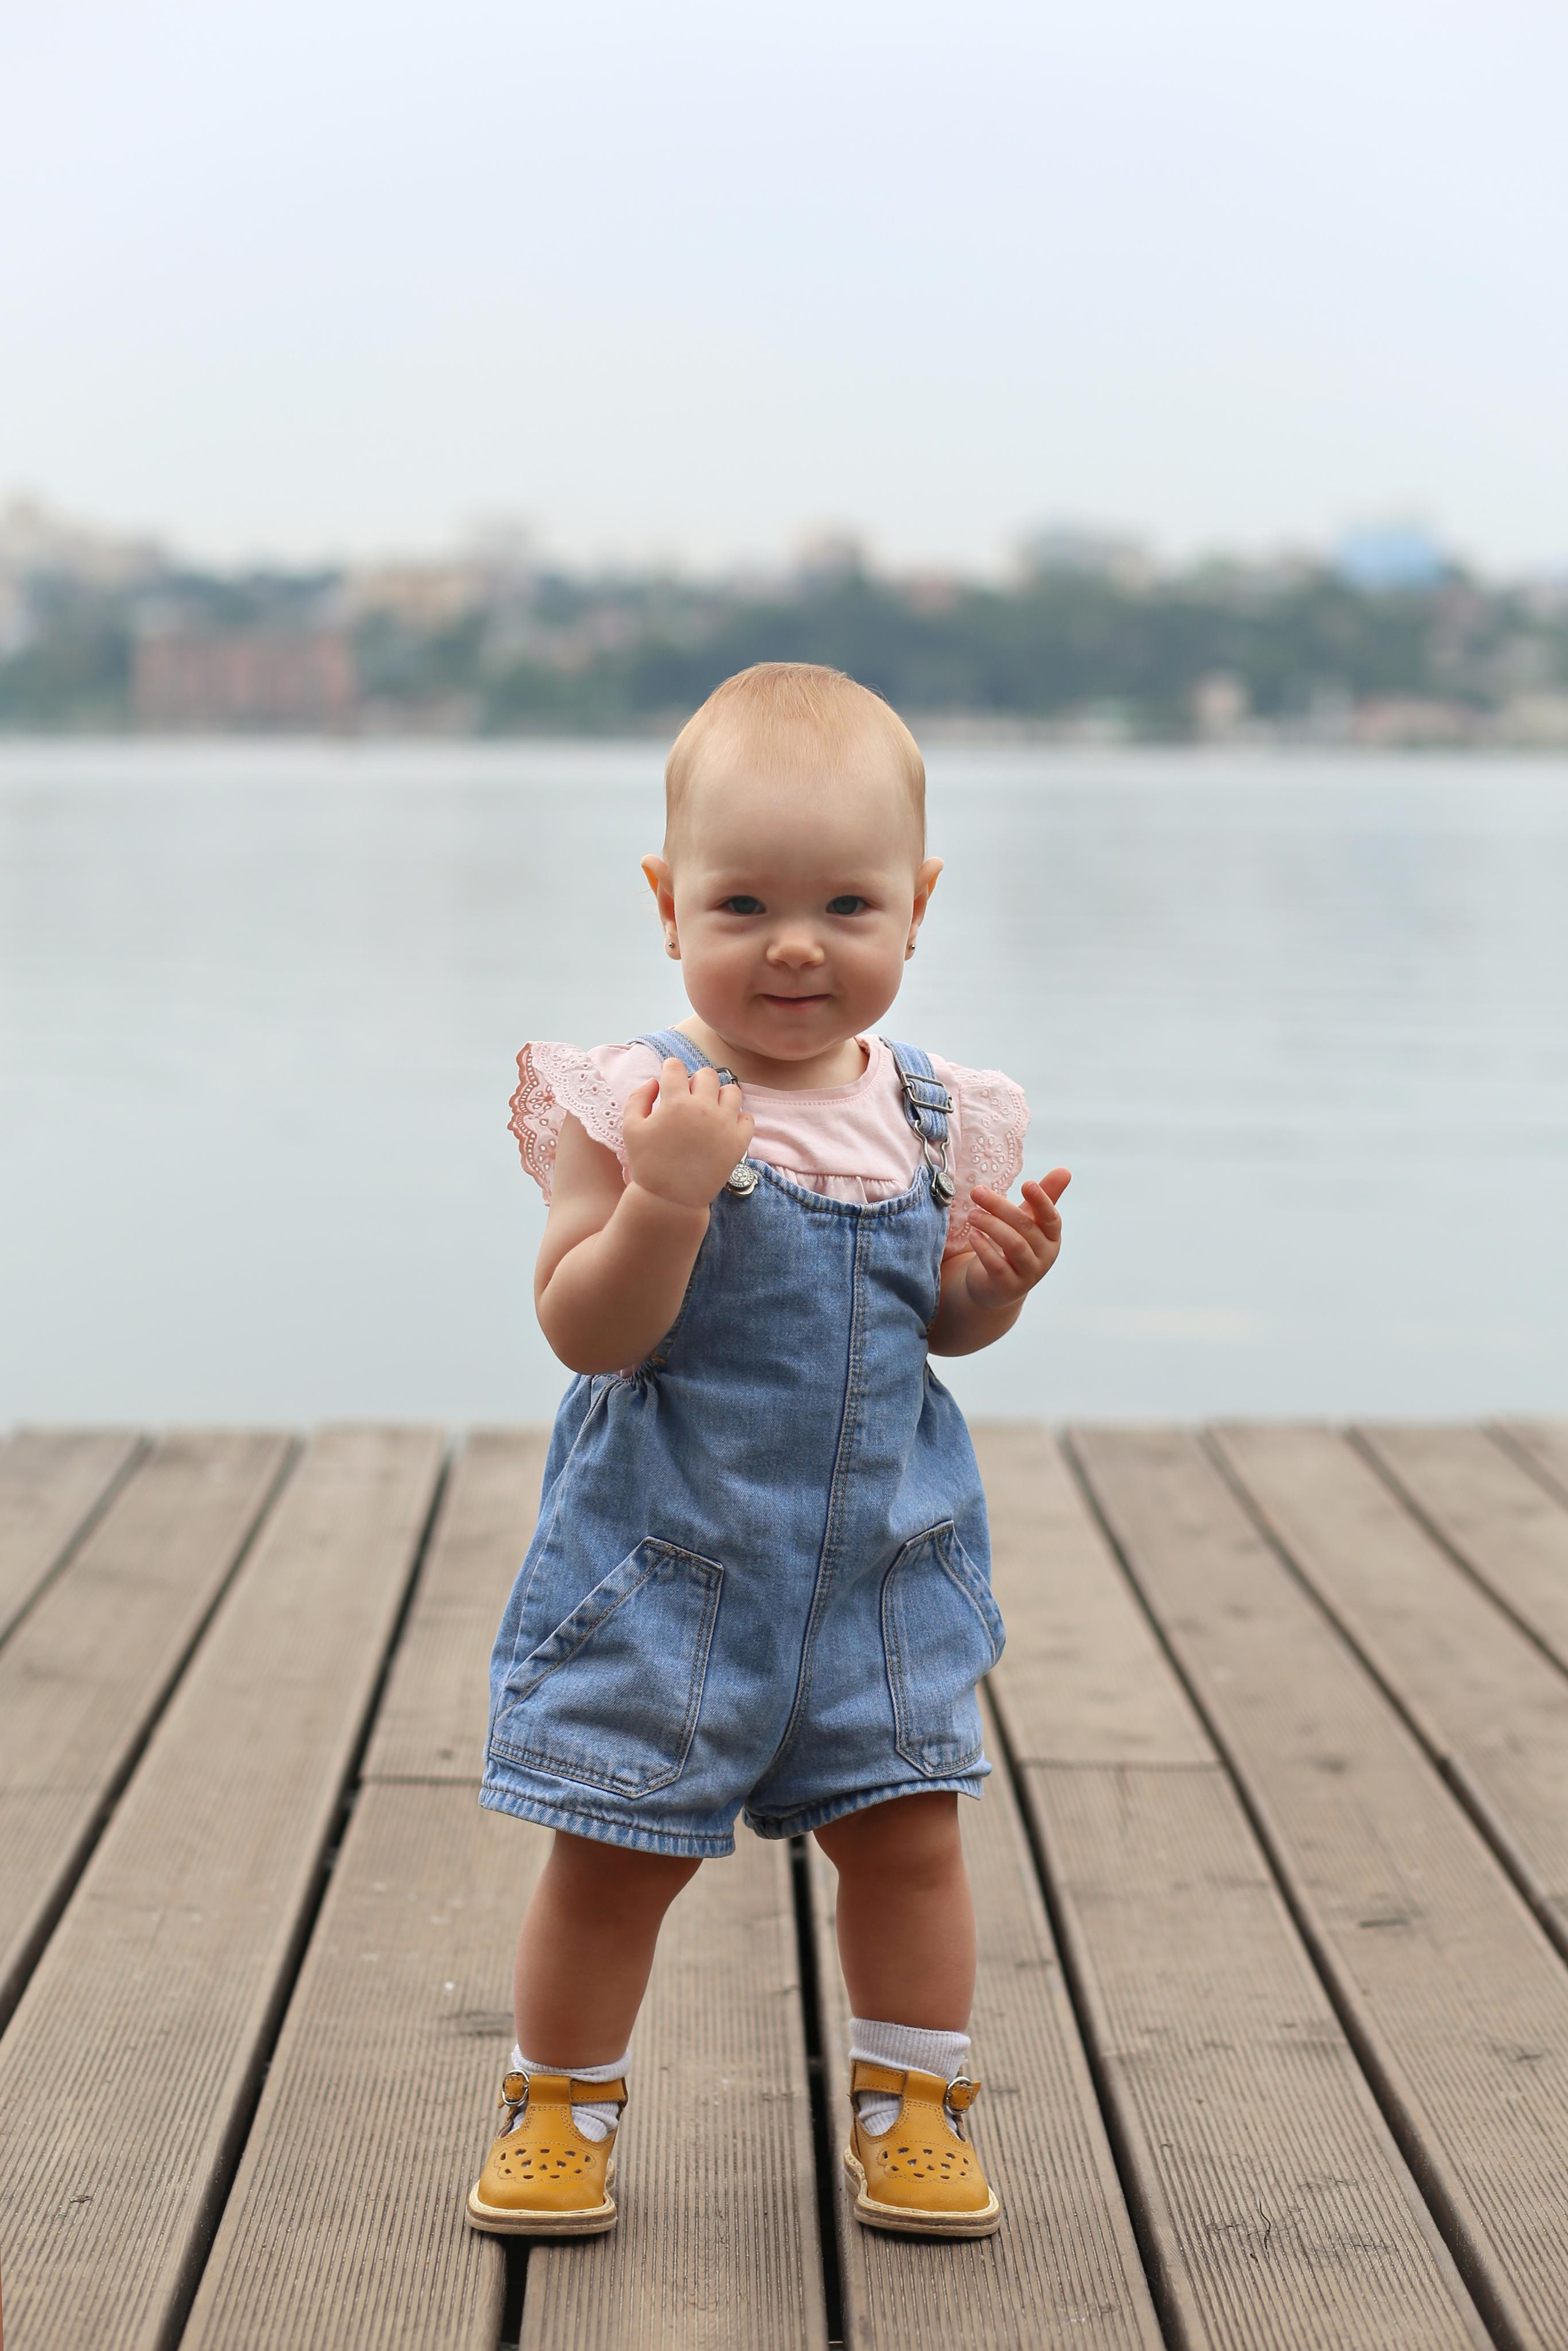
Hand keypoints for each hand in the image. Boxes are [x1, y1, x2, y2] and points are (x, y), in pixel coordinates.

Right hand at [622, 1057, 755, 1212]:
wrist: (671, 1199)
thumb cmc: (648, 1164)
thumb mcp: (631, 1128)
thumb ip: (638, 1098)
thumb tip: (654, 1081)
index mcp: (675, 1103)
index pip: (676, 1066)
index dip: (670, 1070)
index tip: (670, 1080)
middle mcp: (703, 1108)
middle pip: (707, 1074)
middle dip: (696, 1081)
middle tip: (689, 1097)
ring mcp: (724, 1124)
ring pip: (732, 1091)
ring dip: (719, 1095)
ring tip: (709, 1110)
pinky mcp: (739, 1141)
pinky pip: (747, 1117)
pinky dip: (737, 1118)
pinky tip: (723, 1127)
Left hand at [963, 1170, 1070, 1312]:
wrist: (996, 1285)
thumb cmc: (1014, 1245)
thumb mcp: (1028, 1220)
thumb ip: (1045, 1196)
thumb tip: (1065, 1170)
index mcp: (1051, 1238)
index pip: (1051, 1218)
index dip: (1041, 1201)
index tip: (1027, 1184)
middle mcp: (1044, 1256)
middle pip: (1026, 1227)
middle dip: (1000, 1207)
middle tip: (977, 1192)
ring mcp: (1028, 1274)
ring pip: (1014, 1245)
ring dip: (991, 1225)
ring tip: (972, 1214)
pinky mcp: (1008, 1286)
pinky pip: (997, 1265)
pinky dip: (984, 1248)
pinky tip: (973, 1235)